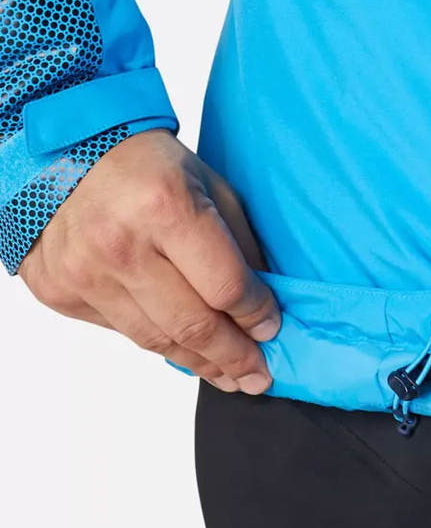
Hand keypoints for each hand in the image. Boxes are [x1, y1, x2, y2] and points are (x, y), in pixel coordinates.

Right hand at [18, 129, 279, 394]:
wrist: (65, 151)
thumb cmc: (147, 162)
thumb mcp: (209, 184)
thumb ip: (239, 242)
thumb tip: (266, 299)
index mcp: (165, 208)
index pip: (224, 285)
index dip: (256, 314)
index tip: (273, 329)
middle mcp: (120, 245)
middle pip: (191, 324)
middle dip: (233, 357)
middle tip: (259, 376)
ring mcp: (83, 273)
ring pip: (154, 339)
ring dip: (199, 363)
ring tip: (229, 376)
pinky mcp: (59, 292)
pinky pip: (120, 330)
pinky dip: (156, 341)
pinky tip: (184, 349)